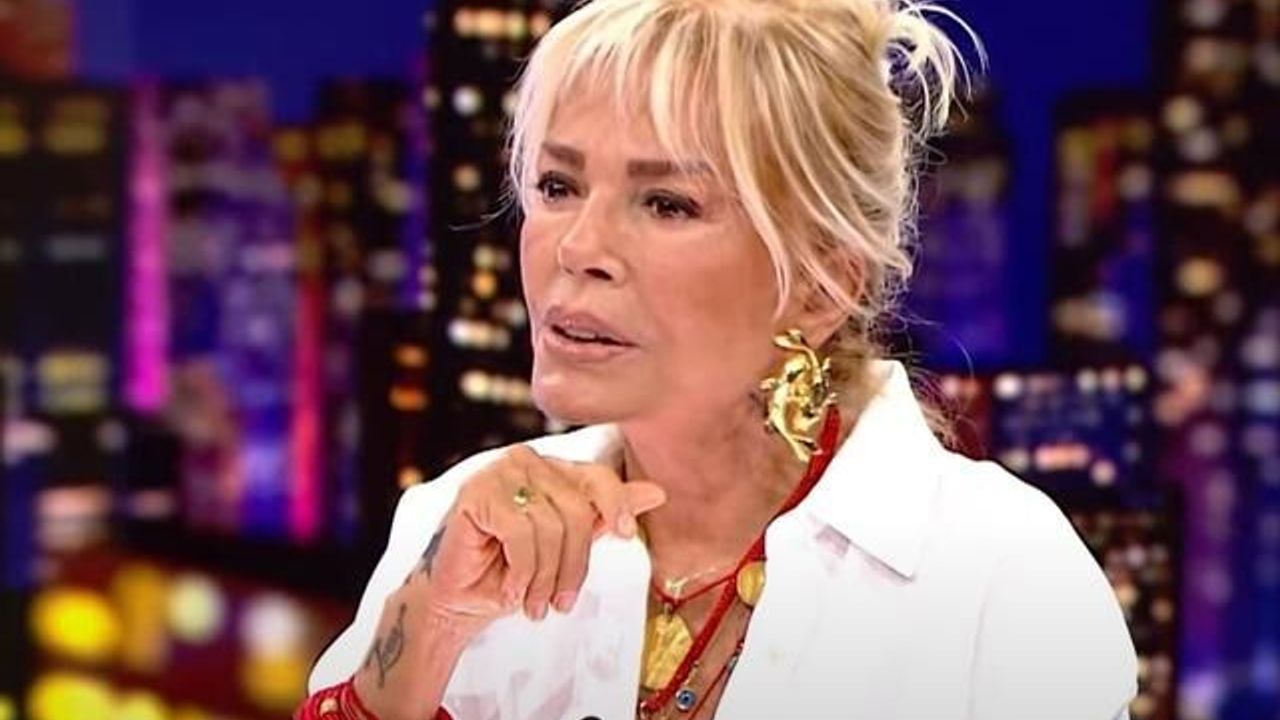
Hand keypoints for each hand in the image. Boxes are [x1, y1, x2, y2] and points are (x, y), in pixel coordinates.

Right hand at [420, 445, 665, 630]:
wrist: (460, 602)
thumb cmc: (512, 574)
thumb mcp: (568, 546)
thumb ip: (605, 516)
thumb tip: (658, 492)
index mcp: (552, 470)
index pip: (598, 477)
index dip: (617, 504)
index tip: (625, 535)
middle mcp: (527, 461)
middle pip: (578, 511)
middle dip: (572, 567)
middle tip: (558, 604)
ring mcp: (498, 472)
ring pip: (551, 527)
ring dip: (544, 578)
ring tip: (533, 603)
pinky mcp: (476, 492)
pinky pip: (521, 534)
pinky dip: (521, 572)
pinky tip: (511, 590)